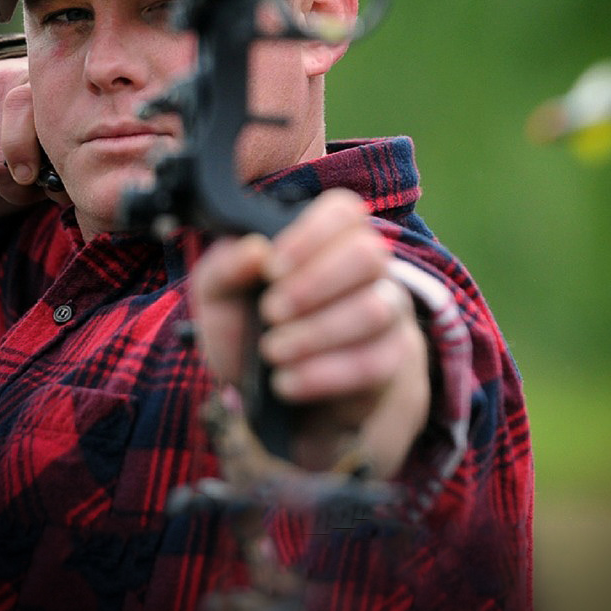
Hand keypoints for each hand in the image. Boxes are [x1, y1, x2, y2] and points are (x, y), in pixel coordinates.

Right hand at [0, 57, 68, 216]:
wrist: (8, 84)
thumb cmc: (42, 116)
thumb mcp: (58, 125)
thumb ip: (61, 155)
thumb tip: (62, 196)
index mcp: (35, 82)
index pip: (19, 112)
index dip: (22, 154)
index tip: (30, 179)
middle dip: (13, 188)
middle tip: (27, 190)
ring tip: (11, 179)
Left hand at [190, 188, 429, 478]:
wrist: (267, 399)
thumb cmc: (248, 330)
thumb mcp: (219, 298)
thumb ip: (225, 268)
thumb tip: (256, 250)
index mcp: (329, 239)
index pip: (344, 211)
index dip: (309, 235)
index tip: (270, 269)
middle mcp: (369, 268)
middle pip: (368, 254)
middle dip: (313, 284)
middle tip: (270, 312)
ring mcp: (388, 312)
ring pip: (374, 309)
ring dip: (314, 333)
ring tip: (273, 351)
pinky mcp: (391, 359)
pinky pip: (374, 361)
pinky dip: (323, 374)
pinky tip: (286, 383)